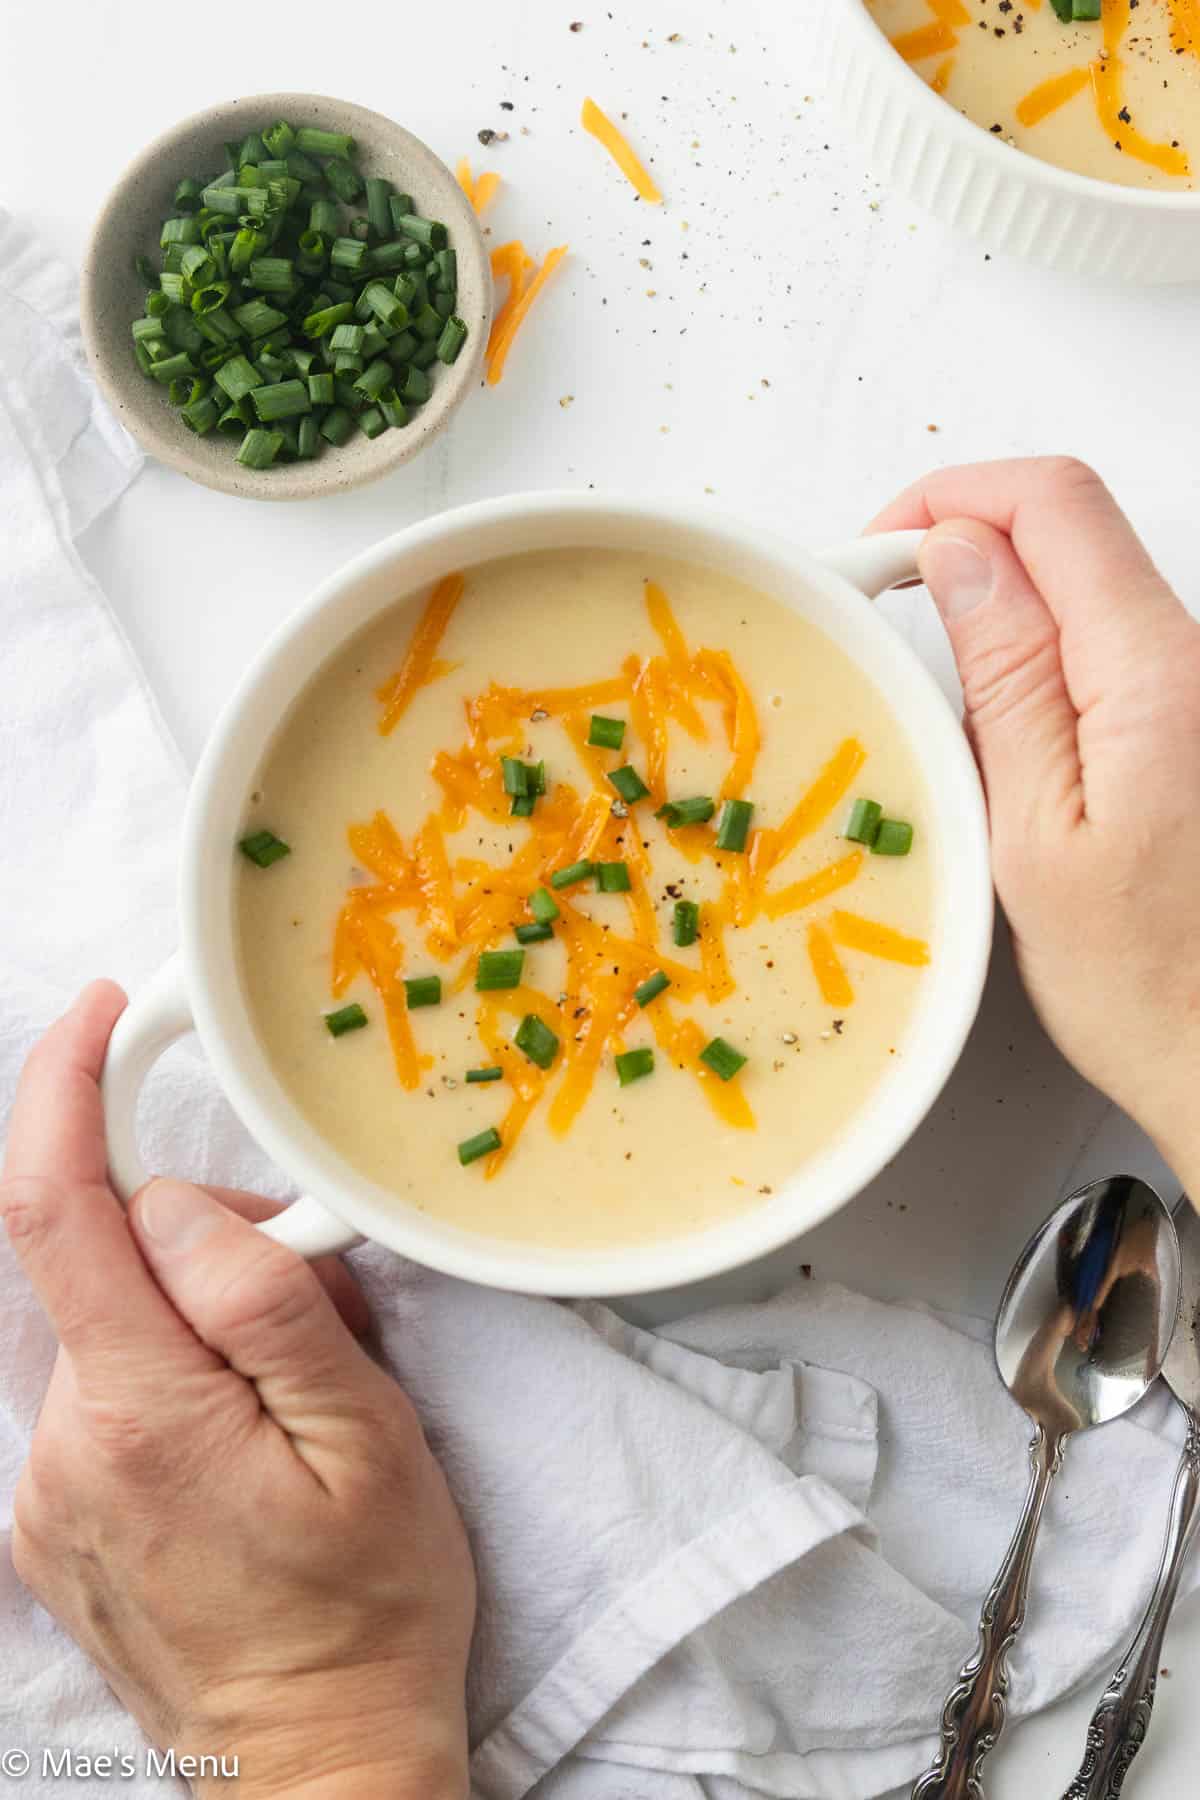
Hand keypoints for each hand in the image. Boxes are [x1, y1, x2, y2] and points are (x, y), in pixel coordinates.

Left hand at [1, 983, 474, 1799]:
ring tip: (301, 1386)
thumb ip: (266, 1304)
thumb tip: (184, 1210)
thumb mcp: (364, 1438)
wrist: (319, 1768)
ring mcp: (49, 1487)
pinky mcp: (57, 1513)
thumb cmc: (367, 1609)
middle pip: (103, 1258)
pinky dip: (178, 1363)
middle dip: (201, 1230)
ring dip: (199, 1308)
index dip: (61, 1090)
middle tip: (315, 1286)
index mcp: (141, 1415)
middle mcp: (63, 1447)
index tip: (100, 1016)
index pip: (58, 1212)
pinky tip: (252, 1426)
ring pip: (113, 1321)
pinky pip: (109, 1383)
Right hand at [871, 457, 1199, 1191]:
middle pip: (1070, 533)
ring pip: (1084, 592)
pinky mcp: (1190, 726)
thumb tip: (962, 556)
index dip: (951, 498)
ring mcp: (1198, 692)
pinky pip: (1104, 655)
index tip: (882, 552)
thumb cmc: (1154, 986)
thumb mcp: (1037, 834)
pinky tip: (1000, 750)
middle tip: (887, 621)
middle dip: (965, 551)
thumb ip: (1006, 680)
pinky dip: (1036, 671)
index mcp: (1156, 675)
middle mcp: (1196, 663)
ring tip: (939, 709)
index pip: (1052, 503)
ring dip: (998, 618)